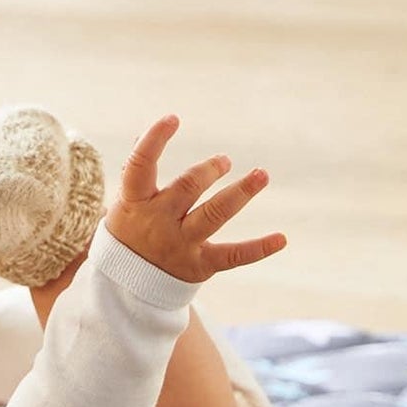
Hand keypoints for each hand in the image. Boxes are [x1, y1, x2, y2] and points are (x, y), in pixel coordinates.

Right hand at [103, 115, 286, 283]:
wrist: (126, 287)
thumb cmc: (129, 234)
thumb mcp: (125, 204)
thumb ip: (135, 173)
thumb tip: (142, 134)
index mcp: (135, 202)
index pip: (140, 165)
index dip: (154, 140)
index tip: (173, 118)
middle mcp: (158, 222)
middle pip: (188, 187)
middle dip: (209, 170)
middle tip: (225, 161)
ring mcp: (180, 244)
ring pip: (215, 214)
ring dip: (241, 192)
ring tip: (262, 174)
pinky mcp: (201, 265)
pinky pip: (233, 256)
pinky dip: (259, 248)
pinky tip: (282, 238)